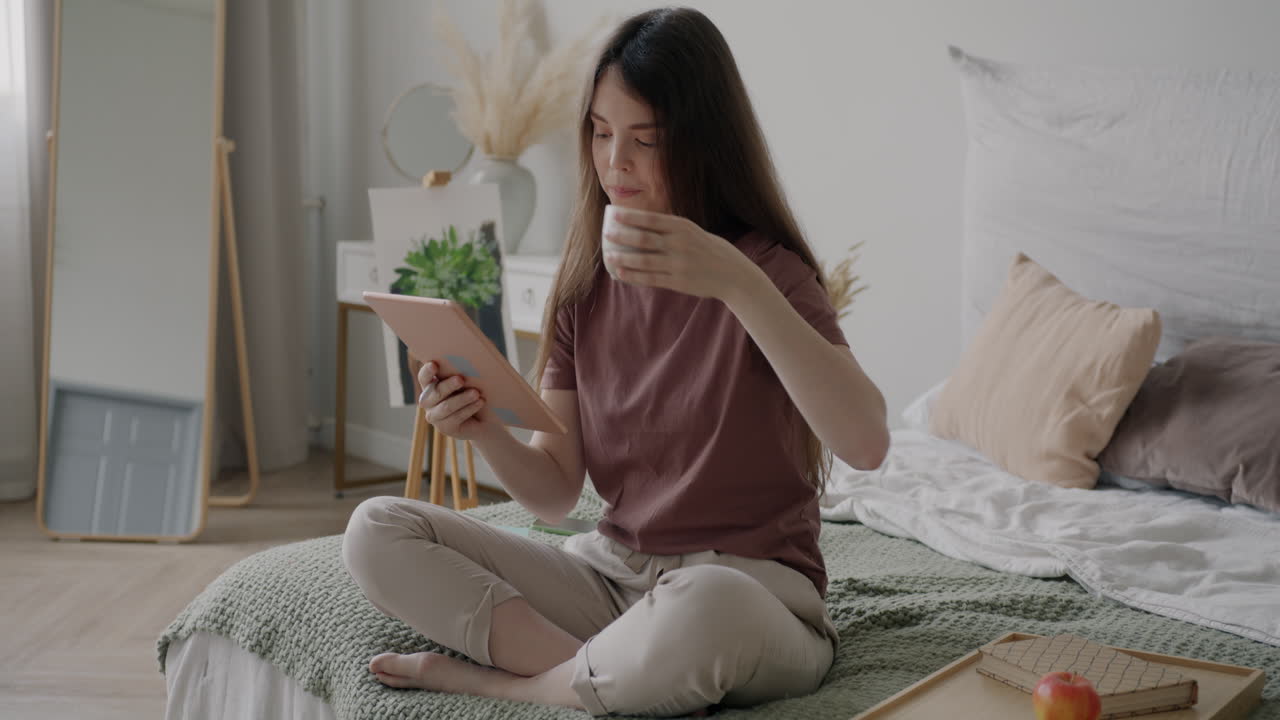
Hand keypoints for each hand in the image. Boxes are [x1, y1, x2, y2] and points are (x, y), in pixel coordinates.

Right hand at [416, 361, 492, 440]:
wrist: (483, 419)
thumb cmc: (474, 392)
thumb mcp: (469, 380)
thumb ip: (465, 369)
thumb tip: (475, 352)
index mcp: (431, 385)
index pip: (424, 377)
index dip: (427, 371)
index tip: (434, 364)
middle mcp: (428, 401)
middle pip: (435, 392)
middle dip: (448, 385)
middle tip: (461, 379)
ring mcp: (435, 416)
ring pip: (446, 407)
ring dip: (462, 399)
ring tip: (476, 393)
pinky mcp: (445, 428)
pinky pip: (456, 418)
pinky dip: (469, 409)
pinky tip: (480, 402)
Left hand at [602, 207, 762, 301]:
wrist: (733, 274)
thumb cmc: (710, 251)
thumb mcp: (694, 233)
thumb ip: (672, 231)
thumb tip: (642, 228)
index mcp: (684, 227)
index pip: (651, 219)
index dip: (630, 217)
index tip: (613, 214)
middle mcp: (680, 244)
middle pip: (643, 238)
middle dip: (622, 235)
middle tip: (607, 233)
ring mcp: (678, 264)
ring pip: (643, 260)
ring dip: (623, 257)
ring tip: (609, 254)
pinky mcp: (677, 281)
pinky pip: (650, 278)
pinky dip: (633, 275)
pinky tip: (620, 272)